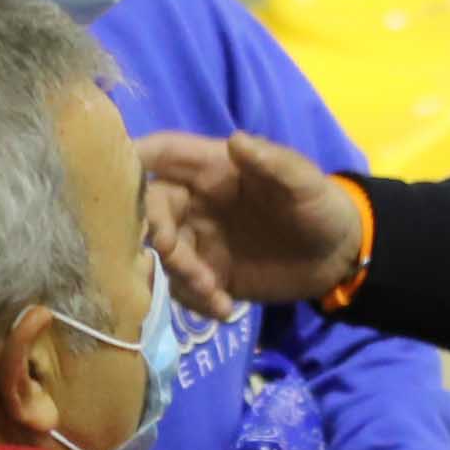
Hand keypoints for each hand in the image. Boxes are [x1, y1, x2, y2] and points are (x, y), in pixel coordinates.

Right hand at [140, 133, 363, 317]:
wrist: (338, 256)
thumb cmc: (319, 204)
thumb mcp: (304, 181)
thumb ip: (272, 162)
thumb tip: (235, 141)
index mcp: (212, 168)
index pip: (162, 155)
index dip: (131, 158)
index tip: (111, 179)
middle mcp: (196, 202)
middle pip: (152, 209)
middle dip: (155, 231)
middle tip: (173, 254)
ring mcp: (199, 240)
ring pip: (163, 254)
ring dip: (178, 273)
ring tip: (212, 290)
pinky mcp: (209, 275)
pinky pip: (184, 288)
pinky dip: (196, 301)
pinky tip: (224, 308)